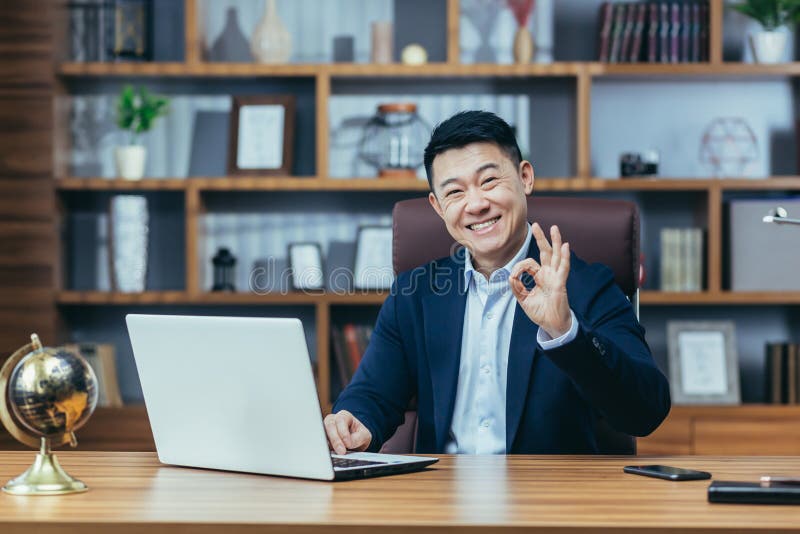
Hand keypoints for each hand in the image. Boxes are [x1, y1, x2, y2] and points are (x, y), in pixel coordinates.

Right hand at [323, 410, 371, 454]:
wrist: (356, 442)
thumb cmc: (360, 435)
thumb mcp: (365, 435)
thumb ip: (358, 438)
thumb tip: (348, 444)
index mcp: (344, 416)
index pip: (341, 420)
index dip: (344, 433)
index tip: (348, 444)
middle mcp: (333, 420)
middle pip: (329, 426)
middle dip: (335, 440)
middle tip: (341, 452)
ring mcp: (326, 429)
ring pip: (323, 434)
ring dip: (329, 444)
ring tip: (336, 454)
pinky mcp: (323, 439)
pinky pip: (322, 443)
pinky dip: (326, 449)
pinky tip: (330, 455)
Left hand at [509, 223, 571, 337]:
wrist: (551, 325)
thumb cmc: (540, 312)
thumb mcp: (523, 299)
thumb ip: (517, 287)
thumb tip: (510, 277)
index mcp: (540, 276)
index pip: (528, 264)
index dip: (518, 267)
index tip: (513, 277)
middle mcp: (549, 274)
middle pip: (545, 252)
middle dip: (540, 238)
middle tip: (535, 225)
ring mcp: (556, 277)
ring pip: (556, 255)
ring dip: (555, 241)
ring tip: (554, 228)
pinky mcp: (560, 283)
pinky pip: (563, 268)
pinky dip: (564, 257)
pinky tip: (565, 246)